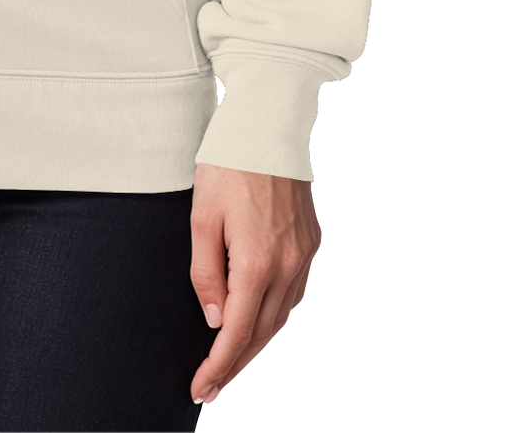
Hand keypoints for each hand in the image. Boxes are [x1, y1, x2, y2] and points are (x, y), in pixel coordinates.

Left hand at [186, 163, 321, 404]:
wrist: (268, 126)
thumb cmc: (228, 166)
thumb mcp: (201, 218)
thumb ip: (206, 273)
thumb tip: (216, 320)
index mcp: (257, 263)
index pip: (237, 333)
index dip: (219, 367)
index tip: (201, 389)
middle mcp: (288, 266)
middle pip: (263, 333)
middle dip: (237, 365)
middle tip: (213, 387)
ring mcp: (305, 256)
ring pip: (282, 317)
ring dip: (258, 344)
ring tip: (233, 363)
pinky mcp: (313, 243)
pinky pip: (296, 293)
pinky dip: (277, 315)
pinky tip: (262, 321)